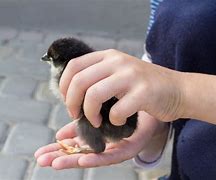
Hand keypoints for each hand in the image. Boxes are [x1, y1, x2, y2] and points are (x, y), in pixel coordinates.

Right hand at [34, 112, 167, 168]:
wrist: (154, 97)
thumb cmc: (127, 99)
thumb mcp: (102, 103)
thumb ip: (81, 118)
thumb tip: (63, 130)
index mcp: (96, 131)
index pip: (72, 141)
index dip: (57, 146)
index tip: (42, 149)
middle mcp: (104, 140)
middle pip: (79, 150)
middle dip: (59, 155)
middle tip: (41, 159)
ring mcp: (117, 144)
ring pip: (91, 154)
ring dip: (72, 159)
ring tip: (55, 163)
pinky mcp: (131, 145)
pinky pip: (113, 153)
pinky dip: (97, 157)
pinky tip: (83, 158)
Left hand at [59, 49, 183, 126]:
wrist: (177, 89)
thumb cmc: (143, 87)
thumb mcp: (118, 75)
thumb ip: (96, 79)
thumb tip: (70, 94)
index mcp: (108, 56)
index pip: (74, 66)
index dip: (64, 86)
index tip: (68, 102)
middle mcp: (117, 61)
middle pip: (79, 81)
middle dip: (71, 103)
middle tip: (77, 116)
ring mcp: (131, 75)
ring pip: (94, 94)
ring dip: (90, 114)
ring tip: (96, 122)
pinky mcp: (144, 92)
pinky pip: (117, 110)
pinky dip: (114, 120)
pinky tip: (119, 120)